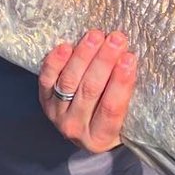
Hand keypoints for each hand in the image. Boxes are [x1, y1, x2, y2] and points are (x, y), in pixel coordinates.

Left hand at [38, 30, 136, 152]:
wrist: (84, 131)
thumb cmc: (112, 121)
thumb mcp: (126, 119)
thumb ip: (128, 97)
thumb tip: (131, 61)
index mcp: (101, 138)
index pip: (111, 108)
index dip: (121, 82)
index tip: (129, 58)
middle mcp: (75, 129)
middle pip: (90, 90)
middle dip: (104, 61)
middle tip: (116, 39)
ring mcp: (56, 115)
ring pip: (69, 81)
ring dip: (83, 55)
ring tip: (96, 36)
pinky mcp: (43, 100)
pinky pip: (47, 79)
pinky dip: (55, 62)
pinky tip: (66, 46)